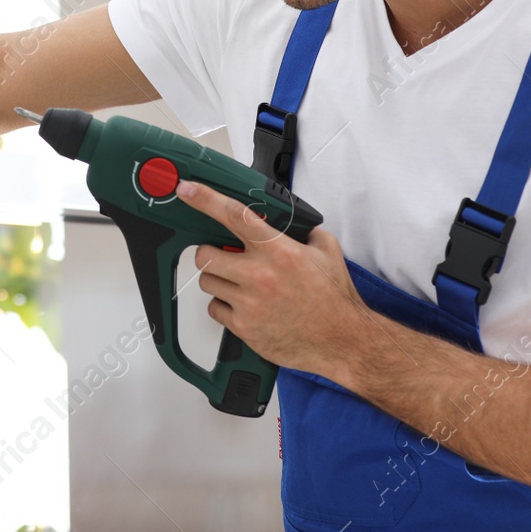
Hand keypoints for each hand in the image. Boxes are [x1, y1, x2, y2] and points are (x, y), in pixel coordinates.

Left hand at [179, 180, 371, 384]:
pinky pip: (215, 309)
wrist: (342, 341)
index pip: (234, 215)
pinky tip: (243, 305)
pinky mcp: (244, 327)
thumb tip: (289, 221)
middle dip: (209, 252)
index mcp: (279, 251)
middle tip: (223, 255)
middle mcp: (260, 275)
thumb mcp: (327, 251)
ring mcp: (249, 303)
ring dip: (217, 279)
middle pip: (205, 254)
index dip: (206, 199)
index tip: (188, 190)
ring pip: (207, 282)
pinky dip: (224, 306)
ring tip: (238, 283)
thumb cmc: (334, 299)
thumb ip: (305, 231)